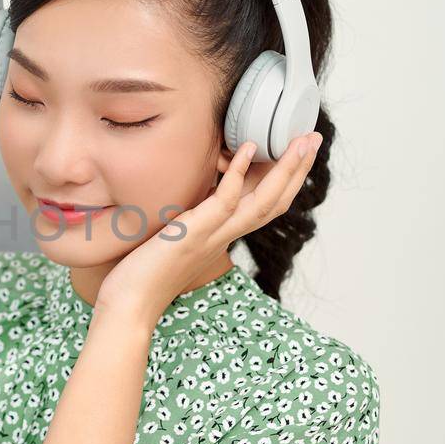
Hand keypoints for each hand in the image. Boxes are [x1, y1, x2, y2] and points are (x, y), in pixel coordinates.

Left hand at [94, 131, 323, 320]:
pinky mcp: (195, 233)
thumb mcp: (174, 241)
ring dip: (286, 169)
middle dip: (298, 170)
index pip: (266, 208)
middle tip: (314, 138)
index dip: (286, 182)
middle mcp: (225, 237)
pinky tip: (246, 147)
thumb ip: (189, 223)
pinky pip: (226, 199)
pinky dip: (238, 172)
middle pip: (276, 202)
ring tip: (302, 140)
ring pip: (264, 202)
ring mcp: (213, 235)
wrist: (130, 305)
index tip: (298, 154)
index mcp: (222, 238)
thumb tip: (186, 203)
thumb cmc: (144, 275)